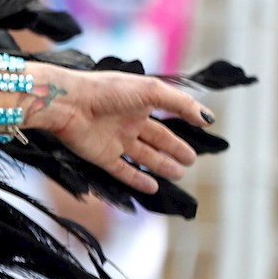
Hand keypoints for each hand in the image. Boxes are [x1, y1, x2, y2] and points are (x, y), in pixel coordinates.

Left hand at [21, 65, 210, 194]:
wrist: (69, 104)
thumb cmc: (108, 91)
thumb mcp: (151, 91)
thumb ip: (181, 104)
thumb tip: (208, 119)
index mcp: (139, 103)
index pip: (166, 115)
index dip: (183, 123)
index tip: (202, 131)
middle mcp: (128, 122)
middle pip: (157, 139)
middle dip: (174, 149)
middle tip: (191, 160)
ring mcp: (115, 140)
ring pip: (143, 156)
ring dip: (161, 165)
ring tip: (179, 174)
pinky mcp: (101, 156)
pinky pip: (123, 171)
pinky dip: (137, 179)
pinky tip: (153, 187)